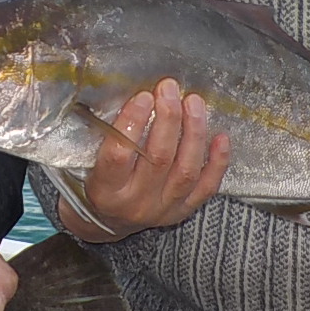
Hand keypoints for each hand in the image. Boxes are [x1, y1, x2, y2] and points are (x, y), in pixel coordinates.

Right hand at [56, 78, 229, 242]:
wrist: (106, 221)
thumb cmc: (97, 181)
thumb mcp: (88, 161)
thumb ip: (105, 135)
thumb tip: (132, 94)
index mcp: (105, 190)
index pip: (119, 154)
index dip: (132, 122)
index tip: (143, 95)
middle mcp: (135, 203)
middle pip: (157, 158)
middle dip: (167, 118)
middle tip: (169, 89)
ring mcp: (162, 209)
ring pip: (185, 170)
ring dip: (193, 132)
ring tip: (193, 103)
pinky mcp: (182, 211)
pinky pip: (206, 187)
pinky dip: (217, 162)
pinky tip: (221, 137)